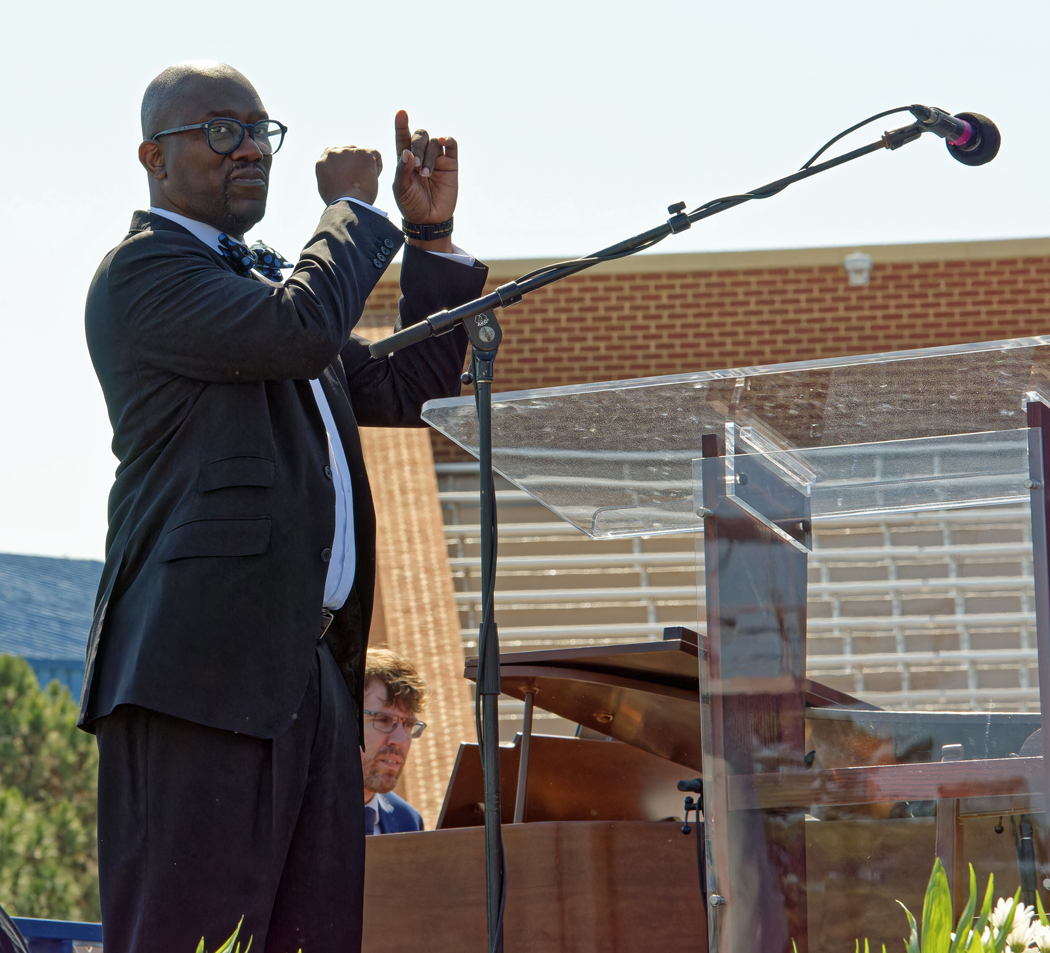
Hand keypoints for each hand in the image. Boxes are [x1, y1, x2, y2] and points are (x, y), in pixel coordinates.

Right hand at [316, 146, 382, 205]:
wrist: (348, 205)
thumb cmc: (340, 202)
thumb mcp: (326, 187)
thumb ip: (330, 175)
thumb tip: (337, 174)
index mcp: (323, 160)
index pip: (336, 153)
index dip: (346, 163)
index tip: (351, 173)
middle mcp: (334, 153)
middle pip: (350, 150)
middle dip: (356, 162)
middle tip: (360, 179)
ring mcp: (349, 152)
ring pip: (363, 154)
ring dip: (366, 167)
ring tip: (364, 183)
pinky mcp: (364, 154)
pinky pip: (376, 155)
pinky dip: (377, 168)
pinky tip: (372, 180)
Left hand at [392, 110, 457, 251]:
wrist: (429, 220)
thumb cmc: (411, 204)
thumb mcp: (400, 189)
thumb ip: (402, 170)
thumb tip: (408, 152)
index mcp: (405, 159)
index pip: (403, 137)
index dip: (401, 125)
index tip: (401, 113)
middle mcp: (421, 155)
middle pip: (419, 136)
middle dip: (417, 147)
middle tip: (416, 166)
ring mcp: (436, 159)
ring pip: (433, 143)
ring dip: (429, 156)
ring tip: (426, 175)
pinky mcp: (450, 164)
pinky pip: (451, 145)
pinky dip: (447, 140)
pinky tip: (442, 141)